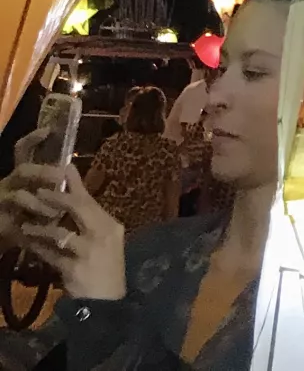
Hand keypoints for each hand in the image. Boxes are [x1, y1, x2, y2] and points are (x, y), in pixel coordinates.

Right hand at [0, 131, 51, 246]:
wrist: (8, 233)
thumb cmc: (29, 211)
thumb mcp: (43, 194)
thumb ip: (54, 181)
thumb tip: (70, 167)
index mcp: (21, 174)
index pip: (23, 150)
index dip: (33, 139)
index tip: (48, 130)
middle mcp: (9, 183)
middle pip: (23, 170)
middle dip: (41, 171)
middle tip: (59, 175)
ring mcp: (3, 201)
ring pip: (18, 196)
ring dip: (37, 203)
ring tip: (54, 213)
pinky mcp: (1, 222)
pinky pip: (13, 223)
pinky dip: (28, 228)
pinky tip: (39, 233)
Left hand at [15, 165, 125, 299]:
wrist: (106, 303)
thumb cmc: (105, 270)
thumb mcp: (102, 243)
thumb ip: (89, 224)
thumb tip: (72, 201)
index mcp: (110, 225)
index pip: (91, 200)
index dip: (76, 184)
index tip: (64, 167)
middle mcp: (103, 234)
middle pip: (79, 209)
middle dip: (56, 198)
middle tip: (38, 191)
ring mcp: (89, 251)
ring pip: (60, 232)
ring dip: (40, 227)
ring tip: (25, 224)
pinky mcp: (74, 269)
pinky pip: (50, 255)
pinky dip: (37, 249)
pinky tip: (26, 244)